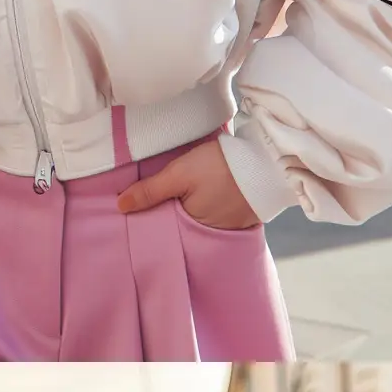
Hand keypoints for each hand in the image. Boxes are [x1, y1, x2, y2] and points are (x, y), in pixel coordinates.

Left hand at [116, 136, 258, 230]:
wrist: (270, 156)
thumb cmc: (222, 166)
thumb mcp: (180, 174)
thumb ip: (151, 191)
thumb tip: (120, 206)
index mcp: (194, 230)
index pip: (165, 231)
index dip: (152, 220)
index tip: (137, 213)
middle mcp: (213, 235)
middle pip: (183, 227)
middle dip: (171, 218)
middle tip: (156, 203)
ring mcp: (231, 227)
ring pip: (201, 222)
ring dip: (191, 212)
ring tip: (179, 198)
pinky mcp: (245, 216)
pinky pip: (219, 216)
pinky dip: (210, 208)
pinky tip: (204, 196)